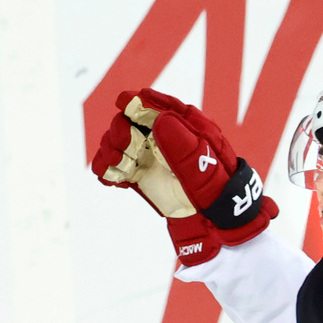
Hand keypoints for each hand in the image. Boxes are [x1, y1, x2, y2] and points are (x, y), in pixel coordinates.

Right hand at [92, 88, 277, 264]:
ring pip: (117, 143)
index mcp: (184, 125)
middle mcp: (163, 136)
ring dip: (110, 150)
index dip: (138, 101)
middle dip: (120, 131)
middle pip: (129, 121)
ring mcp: (149, 155)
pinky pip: (114, 167)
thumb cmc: (215, 188)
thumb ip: (181, 144)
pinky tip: (113, 179)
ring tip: (118, 165)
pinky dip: (107, 170)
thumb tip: (159, 119)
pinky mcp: (139, 174)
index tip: (123, 102)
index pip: (158, 105)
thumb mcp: (202, 165)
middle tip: (122, 150)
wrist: (214, 220)